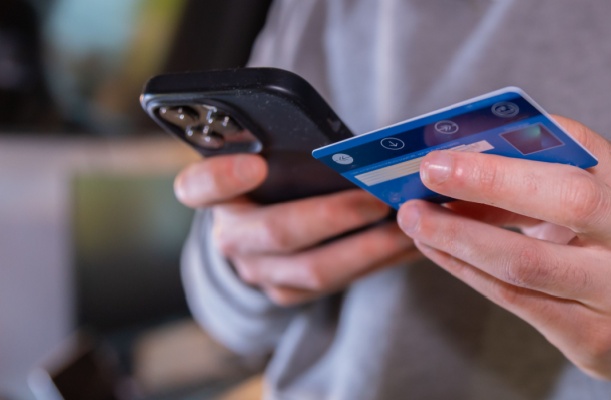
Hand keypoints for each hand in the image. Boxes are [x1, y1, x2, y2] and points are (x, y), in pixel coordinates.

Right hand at [175, 154, 416, 305]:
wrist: (262, 227)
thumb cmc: (275, 176)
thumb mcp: (269, 155)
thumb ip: (288, 148)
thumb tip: (351, 144)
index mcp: (214, 194)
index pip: (198, 187)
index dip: (222, 177)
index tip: (255, 164)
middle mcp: (230, 238)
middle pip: (279, 232)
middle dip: (336, 216)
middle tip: (379, 199)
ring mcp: (259, 272)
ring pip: (316, 269)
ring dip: (371, 247)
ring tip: (409, 225)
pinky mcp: (288, 294)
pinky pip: (339, 283)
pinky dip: (380, 261)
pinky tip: (412, 243)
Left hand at [396, 117, 610, 381]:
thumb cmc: (607, 247)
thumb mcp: (592, 203)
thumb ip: (538, 180)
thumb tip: (455, 163)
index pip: (581, 144)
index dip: (518, 137)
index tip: (459, 135)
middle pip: (568, 198)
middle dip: (491, 180)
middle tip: (430, 171)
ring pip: (528, 261)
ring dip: (460, 236)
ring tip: (416, 218)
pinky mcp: (594, 334)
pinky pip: (515, 298)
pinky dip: (466, 269)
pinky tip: (435, 250)